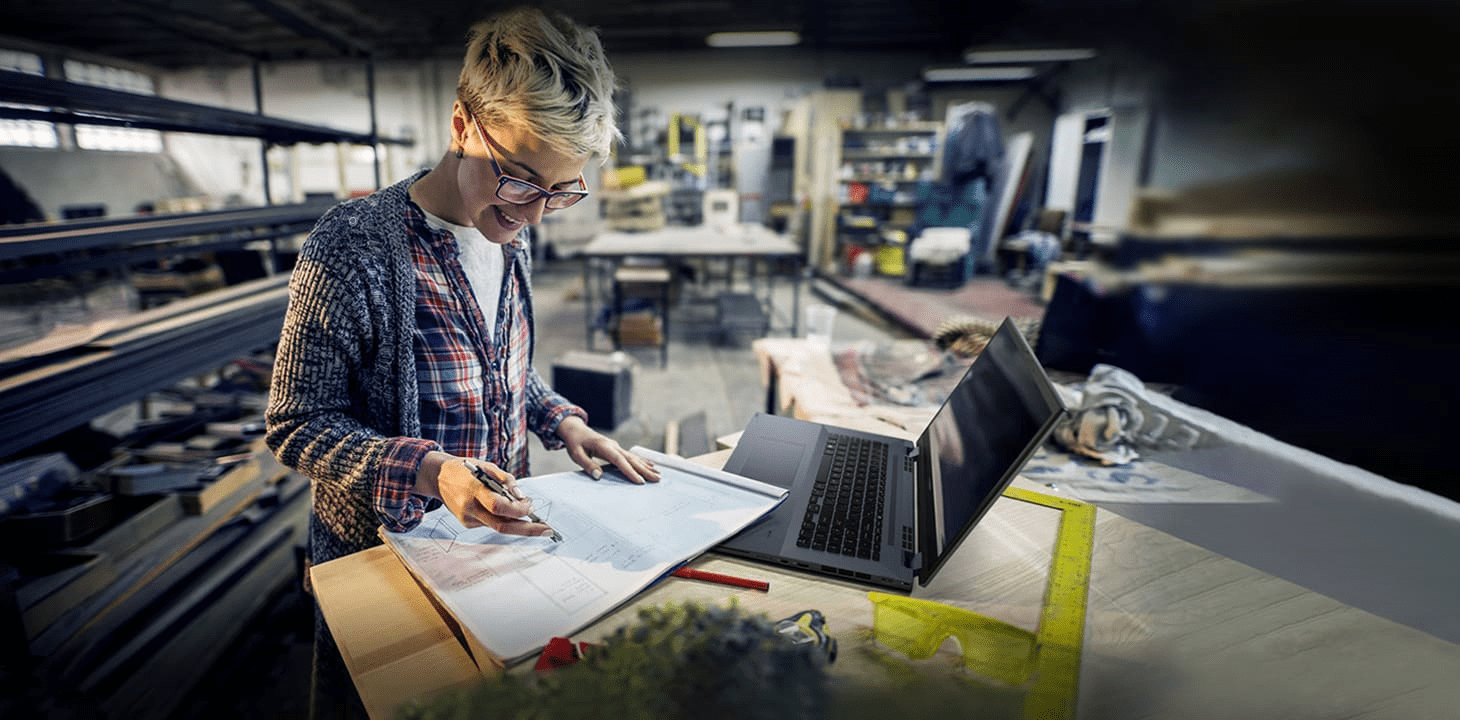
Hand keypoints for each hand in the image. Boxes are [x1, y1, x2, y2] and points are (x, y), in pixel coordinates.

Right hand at [418, 453, 553, 536]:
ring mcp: (467, 518)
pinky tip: (509, 510)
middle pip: (502, 526)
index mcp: (473, 489)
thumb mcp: (487, 466)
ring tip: (530, 513)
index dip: (519, 510)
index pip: (499, 506)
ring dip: (518, 522)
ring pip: (498, 526)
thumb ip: (506, 481)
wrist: (438, 477)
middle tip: (547, 530)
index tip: (531, 506)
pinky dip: (504, 518)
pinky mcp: (467, 523)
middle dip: (528, 530)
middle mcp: (469, 507)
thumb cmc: (465, 469)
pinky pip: (491, 523)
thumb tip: (522, 498)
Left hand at [557, 416, 660, 483]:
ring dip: (646, 466)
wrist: (575, 429)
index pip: (619, 460)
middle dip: (645, 470)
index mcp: (603, 446)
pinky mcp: (616, 448)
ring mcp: (616, 446)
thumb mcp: (576, 454)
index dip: (630, 471)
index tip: (640, 481)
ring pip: (634, 458)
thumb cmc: (575, 442)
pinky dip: (642, 461)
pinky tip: (650, 465)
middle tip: (657, 479)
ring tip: (658, 474)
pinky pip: (631, 456)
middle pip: (631, 459)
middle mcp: (613, 445)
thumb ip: (587, 465)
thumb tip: (599, 476)